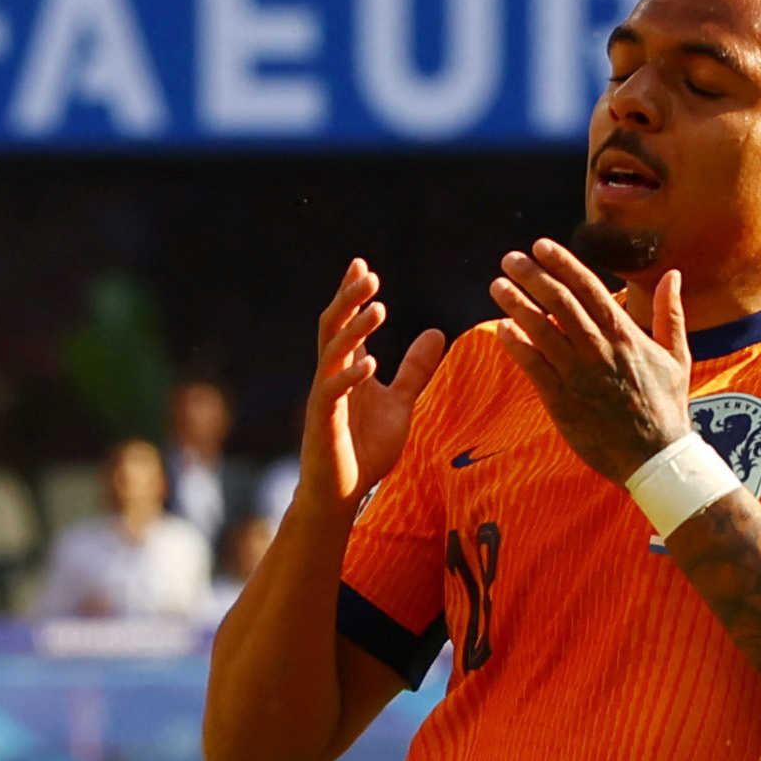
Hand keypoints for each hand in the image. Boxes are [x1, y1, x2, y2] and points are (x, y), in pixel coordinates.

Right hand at [298, 259, 445, 512]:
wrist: (342, 494)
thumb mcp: (400, 403)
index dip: (352, 295)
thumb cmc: (365, 450)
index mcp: (347, 370)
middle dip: (348, 300)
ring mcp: (324, 399)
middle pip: (333, 328)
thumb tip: (437, 332)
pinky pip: (332, 394)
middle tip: (368, 275)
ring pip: (332, 354)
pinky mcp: (323, 424)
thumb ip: (414, 370)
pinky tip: (369, 363)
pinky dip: (350, 377)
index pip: (347, 324)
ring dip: (354, 330)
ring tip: (378, 309)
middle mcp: (332, 378)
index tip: (362, 265)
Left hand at [487, 241, 694, 486]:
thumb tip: (673, 274)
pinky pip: (534, 366)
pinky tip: (501, 328)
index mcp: (625, 334)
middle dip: (532, 276)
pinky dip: (516, 345)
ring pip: (542, 331)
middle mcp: (599, 349)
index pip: (588, 288)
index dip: (562, 264)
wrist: (655, 457)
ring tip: (497, 286)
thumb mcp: (677, 356)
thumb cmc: (666, 406)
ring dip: (517, 305)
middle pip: (560, 302)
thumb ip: (670, 313)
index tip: (541, 246)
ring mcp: (579, 375)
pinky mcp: (562, 401)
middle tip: (510, 259)